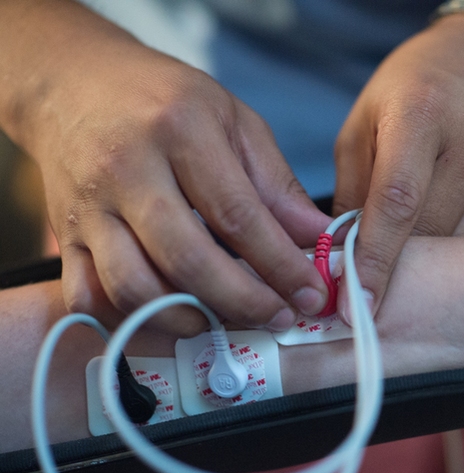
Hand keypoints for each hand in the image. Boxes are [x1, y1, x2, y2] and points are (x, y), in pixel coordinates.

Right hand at [33, 41, 332, 332]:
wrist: (72, 82)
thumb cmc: (165, 100)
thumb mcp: (234, 121)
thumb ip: (277, 184)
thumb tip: (320, 238)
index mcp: (179, 131)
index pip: (238, 215)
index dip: (280, 265)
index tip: (311, 295)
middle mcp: (127, 169)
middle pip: (187, 259)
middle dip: (243, 302)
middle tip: (279, 318)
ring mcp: (88, 207)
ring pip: (134, 287)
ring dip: (189, 319)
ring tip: (225, 319)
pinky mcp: (64, 234)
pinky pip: (88, 296)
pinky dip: (130, 320)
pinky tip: (167, 315)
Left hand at [332, 14, 463, 317]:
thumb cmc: (418, 87)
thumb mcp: (367, 118)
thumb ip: (352, 187)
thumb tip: (340, 258)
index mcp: (422, 112)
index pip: (397, 203)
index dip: (375, 262)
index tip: (356, 308)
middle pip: (432, 233)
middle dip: (398, 267)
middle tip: (370, 285)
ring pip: (463, 247)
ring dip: (432, 262)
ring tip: (410, 257)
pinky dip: (459, 246)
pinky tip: (447, 226)